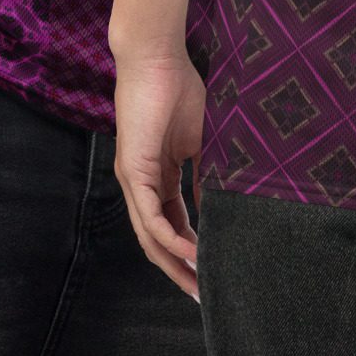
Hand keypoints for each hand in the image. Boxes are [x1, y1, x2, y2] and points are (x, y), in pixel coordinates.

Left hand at [112, 46, 207, 299]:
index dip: (191, 249)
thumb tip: (222, 208)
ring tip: (200, 285)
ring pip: (151, 236)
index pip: (173, 224)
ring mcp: (133, 180)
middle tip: (205, 294)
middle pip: (158, 240)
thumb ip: (208, 176)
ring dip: (175, 263)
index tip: (213, 270)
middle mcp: (140, 184)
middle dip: (181, 269)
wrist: (158, 61)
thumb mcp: (202, 143)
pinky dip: (172, 238)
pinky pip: (151, 217)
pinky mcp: (133, 172)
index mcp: (158, 177)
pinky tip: (193, 253)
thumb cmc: (180, 91)